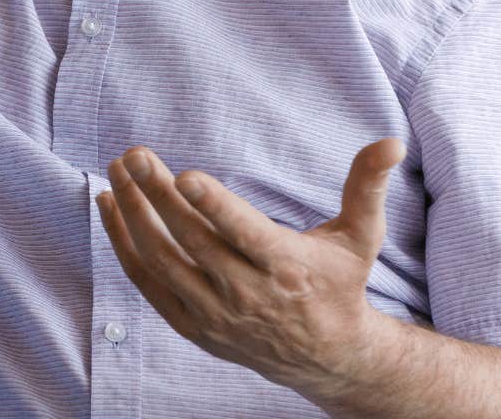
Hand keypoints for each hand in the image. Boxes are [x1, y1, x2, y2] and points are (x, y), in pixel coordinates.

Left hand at [96, 139, 407, 400]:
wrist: (325, 357)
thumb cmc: (340, 284)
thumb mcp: (360, 237)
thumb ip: (367, 187)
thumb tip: (390, 142)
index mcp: (287, 267)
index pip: (243, 234)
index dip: (214, 206)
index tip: (184, 174)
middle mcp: (247, 293)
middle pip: (192, 240)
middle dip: (157, 195)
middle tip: (133, 154)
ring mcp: (215, 313)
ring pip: (162, 260)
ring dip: (133, 214)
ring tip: (116, 172)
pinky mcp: (191, 324)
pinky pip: (147, 282)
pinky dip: (123, 245)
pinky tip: (110, 206)